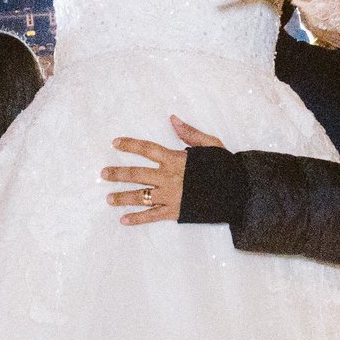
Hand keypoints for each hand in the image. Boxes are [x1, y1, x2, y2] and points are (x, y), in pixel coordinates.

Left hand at [105, 117, 224, 224]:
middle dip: (118, 174)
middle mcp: (169, 177)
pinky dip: (137, 219)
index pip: (147, 149)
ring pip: (141, 197)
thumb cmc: (223, 166)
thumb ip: (189, 133)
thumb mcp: (210, 144)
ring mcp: (170, 196)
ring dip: (123, 197)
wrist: (236, 192)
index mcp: (175, 159)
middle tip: (103, 174)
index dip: (130, 145)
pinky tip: (123, 220)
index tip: (115, 143)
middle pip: (137, 174)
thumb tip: (172, 119)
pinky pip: (152, 216)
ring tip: (108, 198)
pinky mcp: (175, 212)